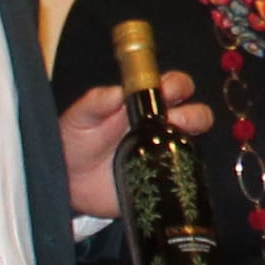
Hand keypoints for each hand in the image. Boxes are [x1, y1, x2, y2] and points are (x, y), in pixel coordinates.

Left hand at [54, 71, 212, 222]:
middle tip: (173, 118)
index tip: (167, 89)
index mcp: (143, 104)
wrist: (69, 180)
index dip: (177, 85)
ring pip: (194, 139)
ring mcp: (163, 152)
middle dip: (192, 112)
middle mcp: (159, 126)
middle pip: (194, 112)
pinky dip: (189, 167)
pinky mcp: (162, 177)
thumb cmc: (75, 141)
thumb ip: (96, 101)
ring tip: (171, 140)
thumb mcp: (81, 116)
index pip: (173, 86)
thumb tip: (117, 91)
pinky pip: (186, 171)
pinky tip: (174, 167)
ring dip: (192, 135)